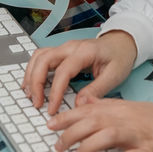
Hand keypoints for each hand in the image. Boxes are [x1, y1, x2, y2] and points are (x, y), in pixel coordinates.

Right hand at [22, 32, 136, 116]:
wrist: (122, 43)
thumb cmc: (119, 57)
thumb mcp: (114, 76)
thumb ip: (96, 90)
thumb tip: (79, 104)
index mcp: (85, 52)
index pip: (63, 71)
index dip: (55, 92)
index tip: (52, 108)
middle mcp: (71, 47)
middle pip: (44, 60)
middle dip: (35, 82)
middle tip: (37, 103)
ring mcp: (64, 47)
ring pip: (38, 56)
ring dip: (31, 75)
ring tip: (30, 95)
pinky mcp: (61, 52)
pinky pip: (41, 57)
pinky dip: (33, 70)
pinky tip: (32, 84)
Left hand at [48, 98, 152, 151]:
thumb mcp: (136, 110)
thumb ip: (111, 107)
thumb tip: (86, 103)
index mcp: (124, 109)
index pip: (89, 109)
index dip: (67, 117)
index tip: (50, 125)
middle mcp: (130, 119)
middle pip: (93, 122)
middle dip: (70, 133)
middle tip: (56, 146)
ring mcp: (141, 136)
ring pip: (107, 136)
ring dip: (87, 147)